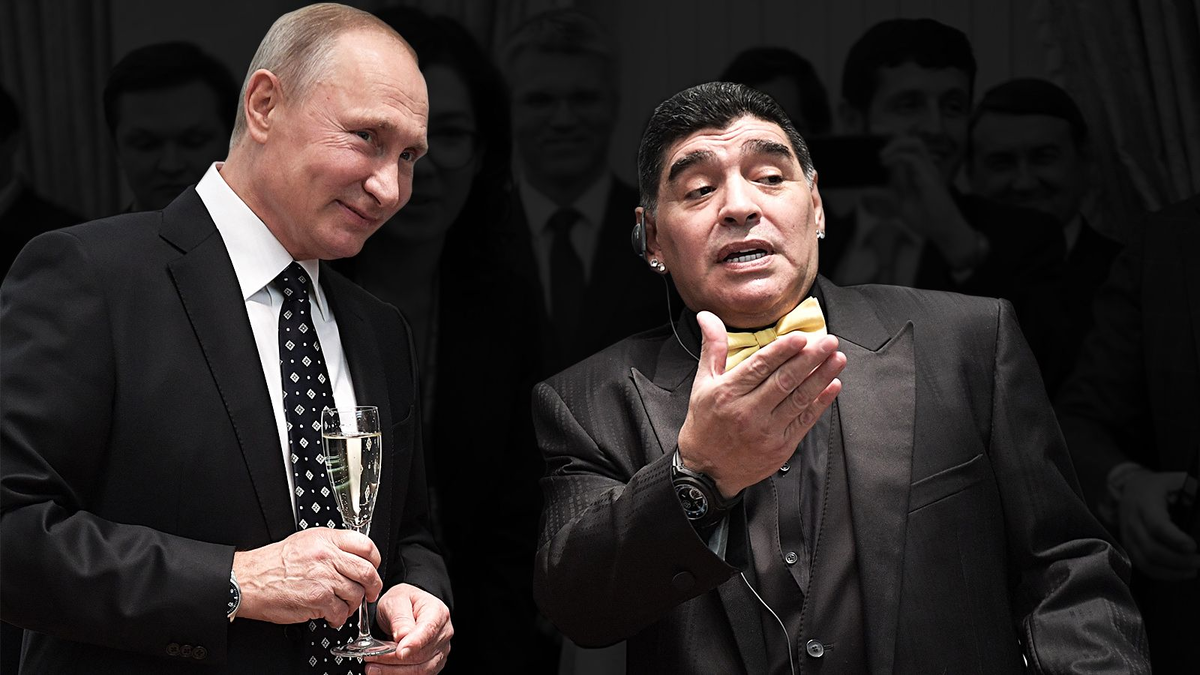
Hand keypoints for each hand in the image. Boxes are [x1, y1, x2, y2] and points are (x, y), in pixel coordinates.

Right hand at [232, 528, 382, 626]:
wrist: (249, 581)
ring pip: (356, 594)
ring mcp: (324, 578)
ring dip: (353, 605)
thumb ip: (331, 546)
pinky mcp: (318, 599)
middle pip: (367, 572)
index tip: (374, 568)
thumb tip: (354, 556)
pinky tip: (331, 614)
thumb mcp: (305, 542)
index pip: (366, 545)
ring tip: (344, 606)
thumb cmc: (273, 564)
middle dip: (373, 587)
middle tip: (370, 592)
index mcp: (326, 539)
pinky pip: (341, 611)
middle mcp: (327, 556)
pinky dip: (339, 617)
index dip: (375, 560)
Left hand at [365, 584, 452, 673]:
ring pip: (421, 669)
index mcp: (437, 613)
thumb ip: (399, 617)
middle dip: (395, 659)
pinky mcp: (433, 663)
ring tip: (373, 667)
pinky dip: (398, 674)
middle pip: (422, 653)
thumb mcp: (396, 600)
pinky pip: (418, 674)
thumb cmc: (403, 601)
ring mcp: (440, 650)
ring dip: (395, 671)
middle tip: (372, 657)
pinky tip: (383, 671)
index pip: (429, 630)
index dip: (414, 643)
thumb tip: (402, 636)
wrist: (406, 608)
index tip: (398, 651)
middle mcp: (443, 633)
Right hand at [677, 311, 844, 497]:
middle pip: (785, 380)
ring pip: (799, 399)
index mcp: (728, 393)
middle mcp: (747, 412)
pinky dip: (821, 402)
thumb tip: (708, 317)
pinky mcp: (781, 446)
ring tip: (836, 359)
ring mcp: (766, 431)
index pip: (760, 367)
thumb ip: (713, 348)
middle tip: (828, 342)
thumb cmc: (705, 424)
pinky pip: (805, 420)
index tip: (801, 337)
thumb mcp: (702, 383)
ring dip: (821, 377)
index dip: (783, 351)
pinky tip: (832, 386)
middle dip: (810, 358)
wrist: (707, 469)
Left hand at [878, 136, 979, 268]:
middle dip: (893, 142)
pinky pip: (913, 159)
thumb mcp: (899, 204)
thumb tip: (865, 190)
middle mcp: (925, 167)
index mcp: (919, 171)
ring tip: (882, 157)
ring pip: (915, 144)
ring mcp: (928, 171)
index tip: (877, 147)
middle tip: (879, 155)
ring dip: (895, 146)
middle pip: (912, 141)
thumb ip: (884, 195)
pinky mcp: (929, 178)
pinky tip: (886, 165)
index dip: (893, 143)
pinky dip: (897, 158)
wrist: (943, 230)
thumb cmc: (926, 218)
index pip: (908, 148)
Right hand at [1117, 470, 1199, 580]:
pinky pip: (1143, 566)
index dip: (1175, 539)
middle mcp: (1133, 520)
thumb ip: (1195, 494)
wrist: (1131, 488)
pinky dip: (1163, 574)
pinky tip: (1180, 573)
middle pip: (1151, 548)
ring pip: (1146, 562)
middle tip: (1199, 561)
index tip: (1192, 546)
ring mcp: (1128, 536)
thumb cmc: (1160, 486)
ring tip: (1194, 569)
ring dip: (1172, 571)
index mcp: (1146, 501)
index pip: (1156, 525)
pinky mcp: (1129, 547)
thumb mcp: (1178, 481)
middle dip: (1179, 560)